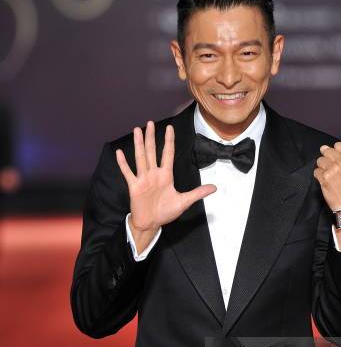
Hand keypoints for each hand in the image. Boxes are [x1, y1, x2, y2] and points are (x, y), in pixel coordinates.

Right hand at [116, 121, 216, 241]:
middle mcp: (154, 174)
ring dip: (138, 144)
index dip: (169, 141)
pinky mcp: (134, 186)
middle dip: (151, 137)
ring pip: (140, 158)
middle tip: (149, 122)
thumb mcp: (184, 202)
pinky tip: (119, 153)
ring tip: (136, 130)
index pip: (168, 154)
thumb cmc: (166, 212)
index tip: (169, 127)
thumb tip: (214, 188)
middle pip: (152, 152)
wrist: (151, 224)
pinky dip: (123, 163)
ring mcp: (143, 179)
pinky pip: (128, 173)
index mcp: (166, 175)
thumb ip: (198, 193)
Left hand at [313, 141, 340, 211]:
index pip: (338, 145)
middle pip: (327, 151)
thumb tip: (326, 148)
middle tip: (330, 168)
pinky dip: (319, 176)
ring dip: (322, 168)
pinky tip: (326, 182)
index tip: (335, 159)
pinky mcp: (325, 177)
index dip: (335, 152)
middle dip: (326, 159)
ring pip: (320, 160)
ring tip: (329, 176)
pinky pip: (316, 171)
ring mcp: (334, 168)